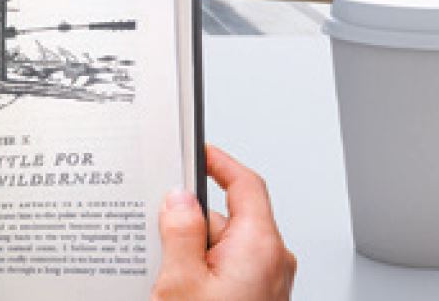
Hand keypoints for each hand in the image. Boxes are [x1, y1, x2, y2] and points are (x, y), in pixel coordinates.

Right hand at [152, 145, 295, 300]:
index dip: (219, 163)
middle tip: (165, 247)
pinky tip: (188, 291)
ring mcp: (269, 279)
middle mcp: (273, 260)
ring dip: (198, 255)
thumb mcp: (182, 282)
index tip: (199, 152)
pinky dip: (207, 271)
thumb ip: (180, 233)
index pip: (245, 184)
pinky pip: (230, 267)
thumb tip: (179, 200)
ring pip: (225, 246)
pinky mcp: (259, 293)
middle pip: (227, 218)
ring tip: (177, 283)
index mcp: (260, 246)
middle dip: (193, 227)